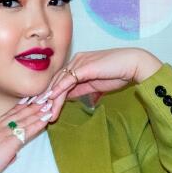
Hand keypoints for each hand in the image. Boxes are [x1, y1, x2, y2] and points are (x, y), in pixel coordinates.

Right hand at [0, 99, 53, 172]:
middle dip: (31, 105)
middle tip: (43, 97)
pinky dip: (38, 124)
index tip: (27, 100)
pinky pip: (27, 131)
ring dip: (38, 112)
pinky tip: (46, 119)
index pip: (6, 116)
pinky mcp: (9, 143)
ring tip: (49, 105)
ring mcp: (2, 134)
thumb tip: (12, 154)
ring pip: (24, 120)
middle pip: (17, 114)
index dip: (18, 108)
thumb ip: (0, 153)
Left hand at [39, 47, 161, 110]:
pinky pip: (67, 80)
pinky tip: (52, 100)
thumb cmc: (119, 73)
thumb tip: (68, 97)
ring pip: (60, 82)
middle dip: (46, 97)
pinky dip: (59, 90)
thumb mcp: (96, 84)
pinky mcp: (84, 67)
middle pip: (56, 81)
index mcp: (78, 63)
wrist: (133, 65)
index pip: (60, 79)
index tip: (44, 106)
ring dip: (51, 98)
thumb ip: (81, 89)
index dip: (51, 93)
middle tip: (38, 111)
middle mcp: (76, 60)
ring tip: (46, 112)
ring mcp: (79, 62)